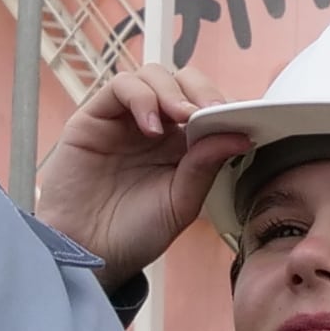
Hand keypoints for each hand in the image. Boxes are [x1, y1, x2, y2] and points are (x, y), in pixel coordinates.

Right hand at [29, 61, 244, 280]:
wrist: (87, 255)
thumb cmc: (132, 234)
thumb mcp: (180, 204)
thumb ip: (204, 168)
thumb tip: (238, 136)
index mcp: (181, 146)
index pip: (207, 106)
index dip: (225, 105)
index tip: (242, 118)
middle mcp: (155, 127)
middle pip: (183, 81)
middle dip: (203, 91)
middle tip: (213, 112)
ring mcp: (125, 119)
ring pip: (153, 75)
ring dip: (173, 91)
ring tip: (182, 118)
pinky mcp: (95, 116)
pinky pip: (121, 86)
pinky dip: (141, 97)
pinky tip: (149, 127)